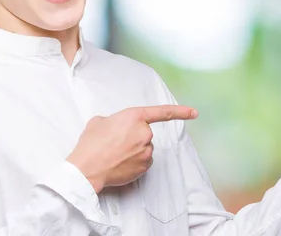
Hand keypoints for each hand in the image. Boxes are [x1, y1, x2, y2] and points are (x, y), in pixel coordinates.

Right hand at [66, 105, 197, 193]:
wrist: (86, 168)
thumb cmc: (90, 144)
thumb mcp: (99, 121)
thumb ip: (115, 120)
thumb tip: (117, 127)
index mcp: (134, 117)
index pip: (162, 112)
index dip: (180, 112)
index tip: (194, 113)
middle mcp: (144, 132)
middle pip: (145, 133)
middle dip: (133, 138)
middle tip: (114, 143)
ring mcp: (146, 151)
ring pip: (144, 149)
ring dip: (134, 151)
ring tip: (114, 154)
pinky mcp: (145, 166)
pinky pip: (143, 162)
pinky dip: (134, 163)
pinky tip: (120, 164)